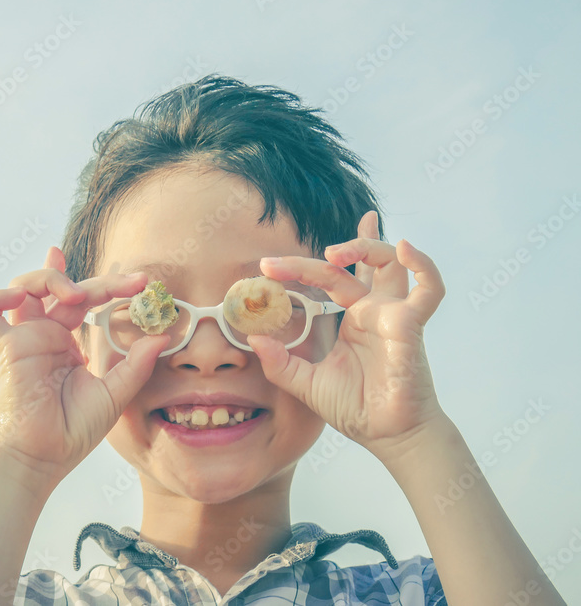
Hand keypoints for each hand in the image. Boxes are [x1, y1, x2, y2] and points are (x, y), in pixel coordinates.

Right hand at [0, 246, 168, 486]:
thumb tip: (162, 336)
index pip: (83, 300)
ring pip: (22, 286)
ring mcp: (23, 339)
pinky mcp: (6, 349)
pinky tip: (20, 299)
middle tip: (130, 284)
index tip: (140, 282)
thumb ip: (136, 365)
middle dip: (96, 280)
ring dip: (48, 278)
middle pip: (60, 287)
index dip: (107, 284)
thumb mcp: (115, 394)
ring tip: (75, 295)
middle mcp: (44, 335)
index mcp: (66, 343)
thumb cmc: (74, 431)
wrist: (45, 457)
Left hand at [245, 211, 449, 460]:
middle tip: (279, 262)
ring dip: (366, 246)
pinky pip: (429, 290)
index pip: (327, 280)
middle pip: (354, 265)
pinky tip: (405, 248)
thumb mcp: (305, 384)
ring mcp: (392, 315)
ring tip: (334, 252)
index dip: (299, 268)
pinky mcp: (411, 325)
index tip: (266, 266)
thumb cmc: (355, 409)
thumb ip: (280, 363)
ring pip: (389, 263)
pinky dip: (423, 266)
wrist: (387, 435)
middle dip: (322, 254)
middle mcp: (373, 310)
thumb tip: (252, 339)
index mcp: (351, 319)